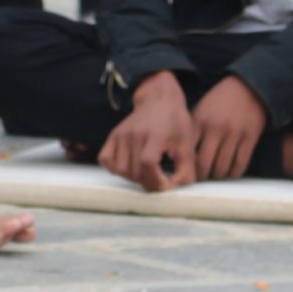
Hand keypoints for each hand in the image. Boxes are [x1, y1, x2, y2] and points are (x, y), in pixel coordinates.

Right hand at [98, 72, 195, 191]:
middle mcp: (135, 134)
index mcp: (155, 134)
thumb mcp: (187, 146)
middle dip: (148, 183)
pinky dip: (115, 168)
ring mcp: (121, 134)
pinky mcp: (113, 136)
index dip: (156, 180)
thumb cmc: (176, 124)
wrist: (159, 100)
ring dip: (133, 178)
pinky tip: (130, 166)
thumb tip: (173, 191)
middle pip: (134, 171)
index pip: (148, 163)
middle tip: (159, 181)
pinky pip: (105, 160)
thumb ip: (185, 171)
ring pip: (120, 170)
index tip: (166, 185)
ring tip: (146, 174)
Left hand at [190, 76, 268, 181]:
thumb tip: (180, 155)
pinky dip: (234, 173)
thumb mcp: (201, 110)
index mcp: (200, 121)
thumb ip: (192, 130)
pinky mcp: (250, 137)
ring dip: (217, 177)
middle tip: (201, 180)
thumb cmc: (221, 102)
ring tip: (214, 177)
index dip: (186, 165)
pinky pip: (240, 163)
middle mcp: (216, 128)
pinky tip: (230, 174)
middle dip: (201, 176)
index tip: (186, 171)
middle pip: (204, 163)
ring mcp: (234, 134)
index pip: (188, 151)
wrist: (248, 88)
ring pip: (222, 167)